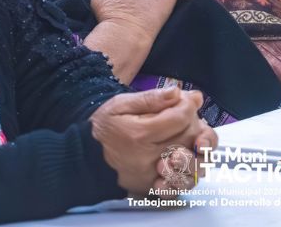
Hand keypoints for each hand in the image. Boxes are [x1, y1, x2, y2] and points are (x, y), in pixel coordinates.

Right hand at [90, 88, 215, 194]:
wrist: (84, 159)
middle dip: (194, 124)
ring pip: (190, 166)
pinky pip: (178, 186)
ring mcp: (152, 176)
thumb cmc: (102, 129)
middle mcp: (149, 158)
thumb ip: (151, 98)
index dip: (188, 106)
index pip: (181, 118)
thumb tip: (178, 92)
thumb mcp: (121, 104)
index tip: (183, 101)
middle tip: (186, 117)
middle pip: (189, 139)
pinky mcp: (151, 188)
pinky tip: (182, 162)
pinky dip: (186, 175)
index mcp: (141, 134)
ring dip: (196, 151)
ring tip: (191, 140)